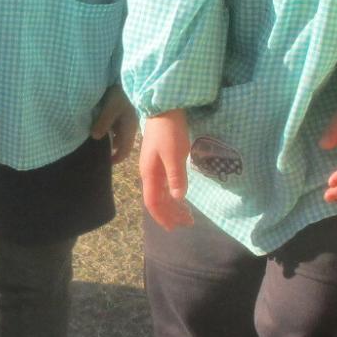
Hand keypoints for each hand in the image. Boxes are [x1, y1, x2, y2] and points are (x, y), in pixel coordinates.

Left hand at [91, 86, 139, 165]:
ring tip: (94, 138)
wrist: (132, 77)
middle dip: (110, 148)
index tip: (105, 162)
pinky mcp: (123, 113)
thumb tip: (95, 137)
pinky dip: (108, 128)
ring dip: (108, 137)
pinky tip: (98, 125)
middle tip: (96, 150)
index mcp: (129, 129)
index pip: (125, 150)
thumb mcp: (111, 107)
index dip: (116, 158)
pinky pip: (116, 125)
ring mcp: (127, 120)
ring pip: (117, 134)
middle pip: (120, 143)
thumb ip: (104, 122)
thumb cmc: (122, 93)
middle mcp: (129, 127)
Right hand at [139, 110, 192, 229]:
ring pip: (162, 193)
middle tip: (187, 223)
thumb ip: (176, 177)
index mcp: (149, 174)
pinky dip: (173, 194)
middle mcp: (149, 174)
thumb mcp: (174, 155)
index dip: (163, 217)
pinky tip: (181, 196)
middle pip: (157, 200)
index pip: (153, 203)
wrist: (164, 108)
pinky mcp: (160, 160)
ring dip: (173, 205)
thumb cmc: (169, 131)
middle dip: (171, 214)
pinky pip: (165, 184)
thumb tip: (177, 199)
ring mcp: (154, 167)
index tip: (175, 227)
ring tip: (186, 213)